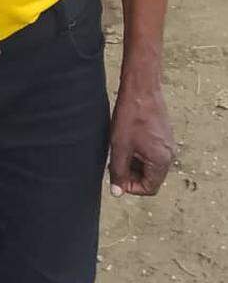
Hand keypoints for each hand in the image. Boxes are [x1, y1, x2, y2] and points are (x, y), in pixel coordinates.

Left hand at [109, 78, 175, 196]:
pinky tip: (125, 140)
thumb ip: (118, 171)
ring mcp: (167, 145)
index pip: (149, 188)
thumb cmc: (130, 117)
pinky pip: (151, 152)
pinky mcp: (163, 135)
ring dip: (133, 162)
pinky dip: (138, 152)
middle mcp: (169, 155)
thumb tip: (117, 192)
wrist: (141, 90)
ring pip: (149, 164)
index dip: (131, 187)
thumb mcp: (120, 147)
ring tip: (117, 149)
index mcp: (161, 162)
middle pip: (150, 177)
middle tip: (113, 163)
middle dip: (131, 174)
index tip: (116, 177)